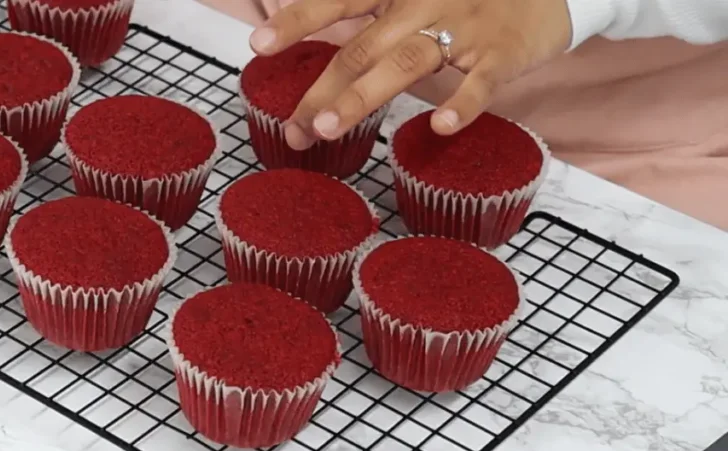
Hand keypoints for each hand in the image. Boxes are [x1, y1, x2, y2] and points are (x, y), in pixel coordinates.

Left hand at [248, 0, 572, 149]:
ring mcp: (463, 27)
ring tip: (328, 129)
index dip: (298, 20)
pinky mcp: (501, 52)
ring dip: (363, 96)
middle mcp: (424, 2)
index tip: (257, 44)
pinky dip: (462, 104)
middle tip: (294, 126)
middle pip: (362, 45)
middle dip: (322, 87)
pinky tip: (440, 127)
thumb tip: (327, 55)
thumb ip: (375, 18)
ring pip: (405, 62)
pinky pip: (480, 81)